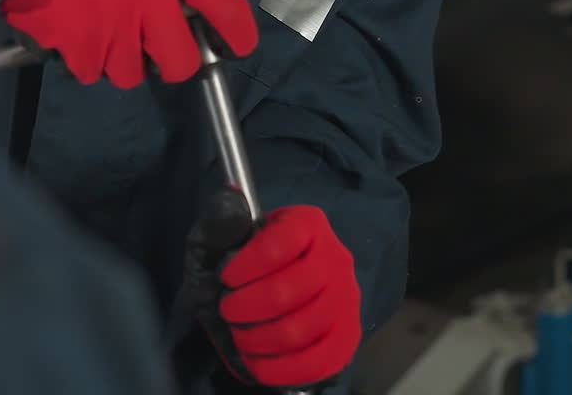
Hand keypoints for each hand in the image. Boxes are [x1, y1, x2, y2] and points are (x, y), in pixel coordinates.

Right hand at [0, 0, 256, 87]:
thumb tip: (193, 9)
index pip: (224, 6)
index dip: (239, 33)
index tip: (239, 46)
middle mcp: (152, 0)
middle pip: (181, 63)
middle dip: (174, 64)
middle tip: (160, 53)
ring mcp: (117, 28)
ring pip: (131, 74)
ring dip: (121, 61)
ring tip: (106, 32)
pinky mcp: (82, 47)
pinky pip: (92, 72)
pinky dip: (85, 60)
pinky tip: (77, 33)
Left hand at [218, 204, 361, 388]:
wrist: (276, 290)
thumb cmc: (250, 261)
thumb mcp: (229, 235)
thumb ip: (223, 222)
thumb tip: (230, 200)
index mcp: (309, 223)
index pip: (278, 244)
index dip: (244, 266)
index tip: (225, 278)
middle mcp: (336, 257)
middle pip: (284, 293)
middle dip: (243, 308)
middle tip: (227, 310)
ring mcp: (346, 299)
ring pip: (296, 331)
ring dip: (256, 340)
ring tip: (240, 336)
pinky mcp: (348, 337)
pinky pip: (316, 363)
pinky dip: (280, 370)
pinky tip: (258, 361)